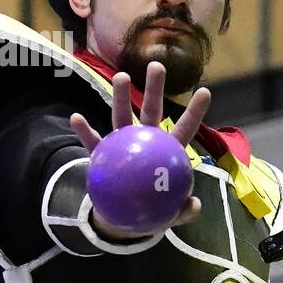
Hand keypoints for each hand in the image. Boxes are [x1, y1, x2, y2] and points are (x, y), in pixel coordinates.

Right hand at [68, 61, 210, 239]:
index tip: (205, 91)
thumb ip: (184, 210)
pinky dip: (84, 131)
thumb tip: (193, 205)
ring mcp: (122, 145)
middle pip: (152, 110)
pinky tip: (76, 119)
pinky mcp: (102, 155)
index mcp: (167, 150)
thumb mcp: (172, 213)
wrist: (125, 216)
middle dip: (155, 88)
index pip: (184, 128)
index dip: (195, 111)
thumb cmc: (154, 209)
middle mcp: (146, 141)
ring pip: (122, 117)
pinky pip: (92, 142)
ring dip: (121, 97)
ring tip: (122, 77)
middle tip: (157, 65)